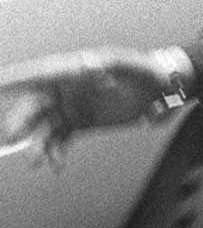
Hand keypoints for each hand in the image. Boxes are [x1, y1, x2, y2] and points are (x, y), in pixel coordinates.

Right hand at [0, 49, 180, 167]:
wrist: (162, 91)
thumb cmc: (147, 71)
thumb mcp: (131, 65)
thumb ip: (111, 64)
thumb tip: (87, 65)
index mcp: (75, 68)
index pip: (40, 72)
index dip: (16, 77)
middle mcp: (68, 87)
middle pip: (35, 104)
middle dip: (21, 121)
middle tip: (12, 138)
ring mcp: (72, 106)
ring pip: (43, 126)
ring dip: (37, 143)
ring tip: (37, 160)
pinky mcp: (79, 123)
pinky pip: (58, 139)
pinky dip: (54, 152)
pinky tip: (57, 163)